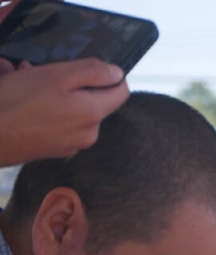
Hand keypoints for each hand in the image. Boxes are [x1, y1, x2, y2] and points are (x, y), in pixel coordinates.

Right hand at [0, 58, 128, 165]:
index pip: (121, 92)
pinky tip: (22, 98)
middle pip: (94, 101)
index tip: (87, 67)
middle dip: (72, 83)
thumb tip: (117, 73)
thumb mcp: (57, 76)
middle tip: (42, 70)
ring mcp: (71, 145)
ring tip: (24, 78)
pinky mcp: (53, 150)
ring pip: (72, 110)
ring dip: (54, 93)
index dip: (109, 76)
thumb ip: (92, 72)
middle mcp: (89, 134)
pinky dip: (45, 108)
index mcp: (94, 114)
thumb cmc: (19, 102)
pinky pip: (57, 122)